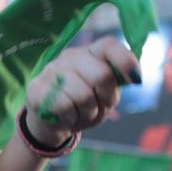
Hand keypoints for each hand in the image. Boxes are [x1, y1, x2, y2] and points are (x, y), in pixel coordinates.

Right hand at [24, 36, 139, 146]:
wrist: (51, 125)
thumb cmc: (82, 107)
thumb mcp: (104, 97)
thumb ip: (115, 84)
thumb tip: (135, 77)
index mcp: (90, 54)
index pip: (109, 46)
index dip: (125, 61)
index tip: (135, 81)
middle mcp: (70, 57)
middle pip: (102, 75)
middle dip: (105, 99)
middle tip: (96, 108)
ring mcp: (51, 71)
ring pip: (83, 96)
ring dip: (86, 114)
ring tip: (78, 115)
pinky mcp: (36, 88)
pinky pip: (64, 106)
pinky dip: (69, 119)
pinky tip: (64, 117)